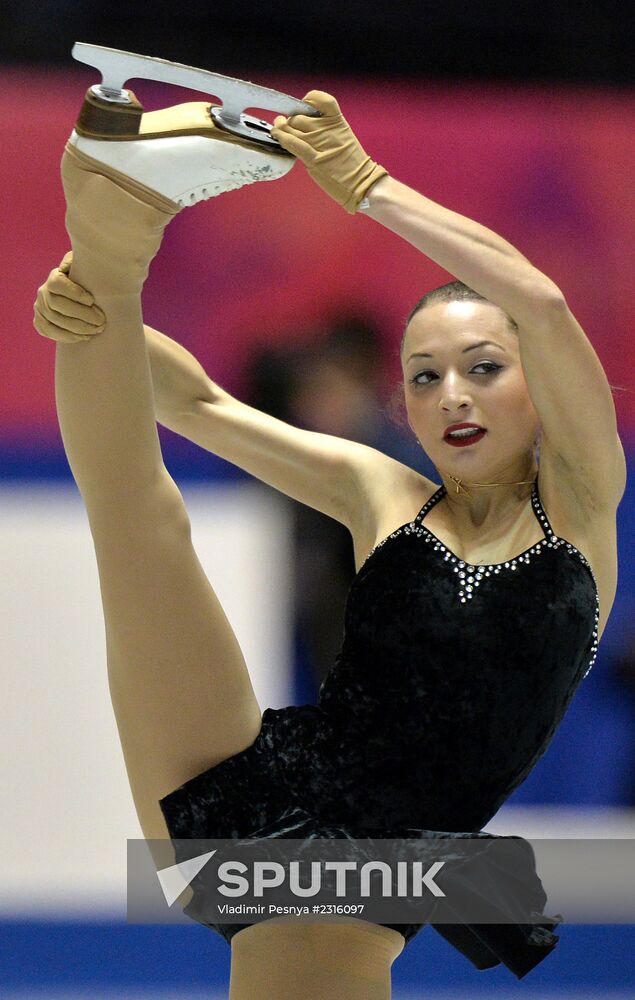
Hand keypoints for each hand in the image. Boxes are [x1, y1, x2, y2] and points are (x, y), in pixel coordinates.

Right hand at [34, 251, 106, 343]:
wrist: (83, 298)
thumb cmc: (90, 282)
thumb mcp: (88, 268)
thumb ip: (83, 264)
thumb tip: (71, 265)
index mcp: (54, 277)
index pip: (58, 284)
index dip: (74, 293)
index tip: (92, 300)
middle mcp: (43, 292)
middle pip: (57, 305)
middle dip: (81, 315)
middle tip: (101, 320)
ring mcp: (40, 308)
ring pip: (54, 320)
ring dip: (77, 328)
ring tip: (97, 330)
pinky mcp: (40, 322)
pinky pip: (50, 332)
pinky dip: (68, 336)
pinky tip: (84, 337)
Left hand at [270, 91, 387, 213]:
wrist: (361, 183)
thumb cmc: (351, 164)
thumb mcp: (342, 137)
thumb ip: (324, 129)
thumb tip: (302, 124)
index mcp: (337, 121)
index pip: (320, 99)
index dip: (308, 100)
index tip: (303, 107)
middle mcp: (327, 129)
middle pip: (299, 116)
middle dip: (291, 120)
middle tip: (288, 125)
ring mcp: (319, 143)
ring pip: (291, 127)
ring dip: (281, 128)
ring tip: (277, 129)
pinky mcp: (313, 159)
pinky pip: (293, 143)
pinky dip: (282, 137)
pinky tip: (276, 134)